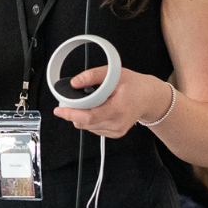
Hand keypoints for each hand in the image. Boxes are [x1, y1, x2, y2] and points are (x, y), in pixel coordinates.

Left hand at [52, 66, 171, 137]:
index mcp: (118, 109)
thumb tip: (75, 82)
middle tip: (68, 102)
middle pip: (85, 123)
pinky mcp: (116, 133)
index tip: (58, 110)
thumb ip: (93, 76)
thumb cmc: (134, 85)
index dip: (71, 114)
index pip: (89, 117)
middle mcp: (118, 123)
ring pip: (87, 127)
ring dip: (81, 116)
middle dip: (73, 113)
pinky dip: (90, 120)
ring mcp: (117, 130)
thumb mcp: (114, 73)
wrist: (149, 97)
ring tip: (90, 102)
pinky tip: (97, 109)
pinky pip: (94, 129)